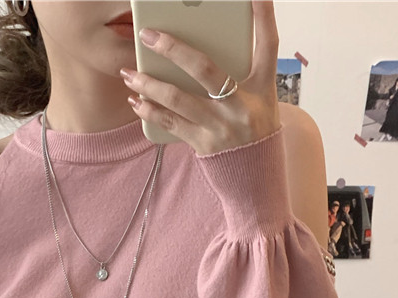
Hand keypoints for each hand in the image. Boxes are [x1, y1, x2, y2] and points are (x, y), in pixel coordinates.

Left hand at [120, 0, 280, 155]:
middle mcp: (243, 105)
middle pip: (205, 69)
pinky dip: (150, 111)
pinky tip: (136, 100)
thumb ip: (239, 73)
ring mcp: (222, 127)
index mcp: (263, 87)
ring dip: (149, 84)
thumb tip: (197, 51)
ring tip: (129, 72)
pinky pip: (171, 123)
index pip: (268, 43)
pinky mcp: (205, 145)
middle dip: (173, 49)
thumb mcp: (259, 99)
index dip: (263, 14)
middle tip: (147, 35)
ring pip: (178, 98)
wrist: (255, 180)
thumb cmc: (254, 131)